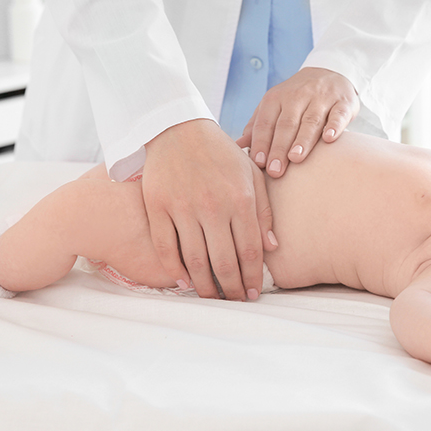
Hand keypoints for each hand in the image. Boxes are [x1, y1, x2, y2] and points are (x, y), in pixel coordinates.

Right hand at [142, 119, 276, 300]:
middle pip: (224, 261)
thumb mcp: (251, 174)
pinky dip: (174, 269)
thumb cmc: (221, 154)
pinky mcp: (158, 206)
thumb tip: (272, 248)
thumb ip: (263, 210)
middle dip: (232, 288)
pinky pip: (166, 247)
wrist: (178, 128)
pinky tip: (184, 281)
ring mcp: (183, 207)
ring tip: (212, 298)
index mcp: (240, 198)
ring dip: (205, 286)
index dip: (253, 277)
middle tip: (235, 302)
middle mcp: (213, 205)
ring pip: (195, 259)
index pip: (250, 250)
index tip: (254, 294)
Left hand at [237, 67, 358, 178]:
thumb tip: (238, 146)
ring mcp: (321, 98)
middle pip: (287, 124)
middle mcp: (297, 96)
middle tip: (275, 170)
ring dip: (303, 140)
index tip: (259, 163)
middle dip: (280, 147)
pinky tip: (329, 139)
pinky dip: (334, 126)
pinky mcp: (342, 102)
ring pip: (311, 120)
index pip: (266, 122)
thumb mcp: (273, 106)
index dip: (262, 142)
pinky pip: (338, 114)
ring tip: (296, 158)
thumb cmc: (296, 98)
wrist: (329, 73)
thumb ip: (257, 126)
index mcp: (276, 98)